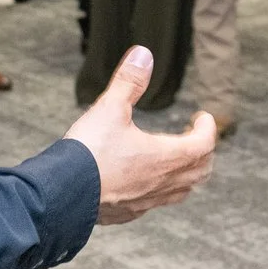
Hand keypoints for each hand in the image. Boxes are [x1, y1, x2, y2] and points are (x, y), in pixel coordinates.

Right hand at [61, 46, 216, 223]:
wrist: (59, 195)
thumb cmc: (88, 152)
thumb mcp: (109, 108)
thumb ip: (129, 81)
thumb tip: (144, 54)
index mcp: (164, 157)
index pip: (204, 145)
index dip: (208, 129)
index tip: (202, 117)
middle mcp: (160, 183)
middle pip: (199, 172)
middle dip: (202, 152)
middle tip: (193, 136)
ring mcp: (144, 202)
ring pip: (179, 192)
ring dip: (185, 174)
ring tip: (174, 159)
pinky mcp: (126, 214)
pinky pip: (154, 204)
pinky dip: (159, 190)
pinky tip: (143, 180)